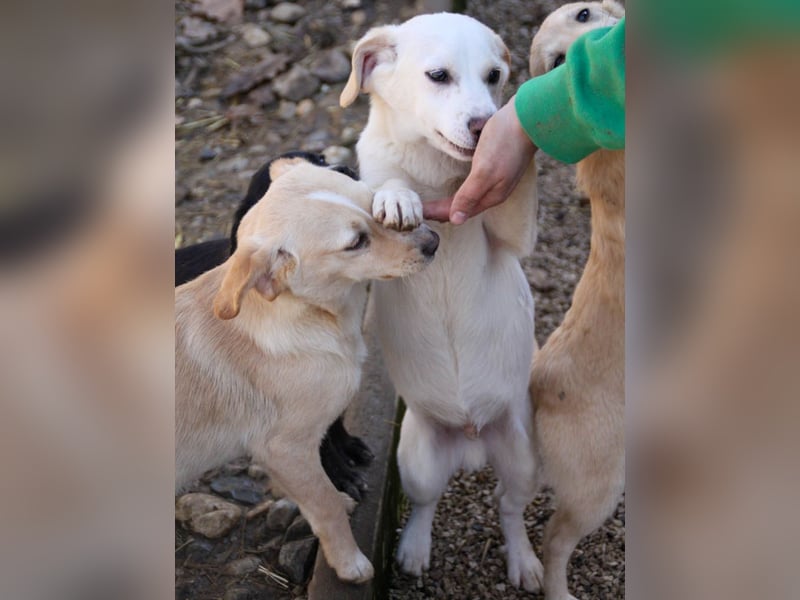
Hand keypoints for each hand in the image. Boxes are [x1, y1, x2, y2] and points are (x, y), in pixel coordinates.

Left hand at [423, 95, 536, 223]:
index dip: (436, 212)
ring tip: (434, 204)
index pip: (457, 212)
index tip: (417, 212)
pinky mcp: (498, 167)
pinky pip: (475, 186)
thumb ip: (469, 196)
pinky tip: (456, 188)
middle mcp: (494, 192)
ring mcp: (497, 180)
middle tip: (420, 211)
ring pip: (469, 198)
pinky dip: (461, 191)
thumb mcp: (484, 170)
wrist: (530, 117)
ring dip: (451, 203)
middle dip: (441, 211)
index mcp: (490, 196)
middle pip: (462, 207)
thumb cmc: (505, 142)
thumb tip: (455, 220)